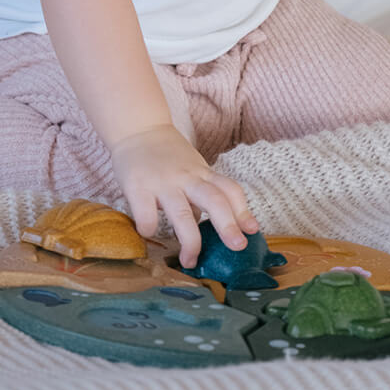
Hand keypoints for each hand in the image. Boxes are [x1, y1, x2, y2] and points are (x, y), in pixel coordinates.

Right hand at [109, 124, 258, 267]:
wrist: (137, 128)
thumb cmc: (166, 155)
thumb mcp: (190, 168)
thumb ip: (201, 192)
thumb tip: (209, 224)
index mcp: (201, 173)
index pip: (229, 189)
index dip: (243, 210)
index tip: (252, 231)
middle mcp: (187, 177)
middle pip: (214, 200)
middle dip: (228, 225)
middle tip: (238, 247)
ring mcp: (163, 182)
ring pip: (183, 213)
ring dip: (191, 241)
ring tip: (190, 261)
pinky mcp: (138, 187)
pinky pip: (147, 214)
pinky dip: (150, 229)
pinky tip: (149, 235)